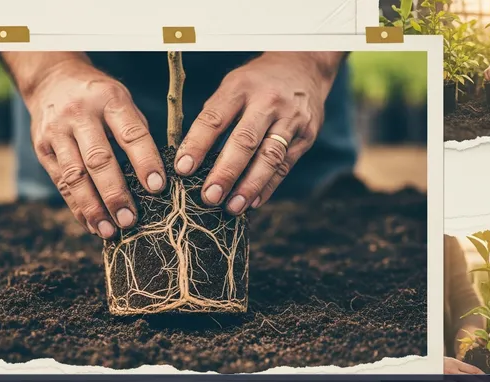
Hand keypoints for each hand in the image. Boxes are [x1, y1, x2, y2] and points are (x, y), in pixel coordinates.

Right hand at [26, 59, 164, 237]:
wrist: (52, 80)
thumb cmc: (99, 98)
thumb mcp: (121, 101)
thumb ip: (136, 133)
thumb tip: (154, 179)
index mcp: (109, 100)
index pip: (130, 134)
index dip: (145, 161)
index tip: (158, 187)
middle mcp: (80, 115)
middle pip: (98, 159)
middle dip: (115, 193)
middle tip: (130, 220)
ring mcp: (57, 132)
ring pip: (75, 176)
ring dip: (93, 208)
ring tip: (110, 231)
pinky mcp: (42, 149)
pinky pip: (61, 183)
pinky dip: (78, 207)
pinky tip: (93, 225)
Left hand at [174, 52, 341, 213]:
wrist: (304, 66)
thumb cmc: (257, 83)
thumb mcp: (233, 86)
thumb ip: (215, 116)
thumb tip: (190, 156)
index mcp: (240, 87)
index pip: (215, 118)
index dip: (197, 144)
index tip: (182, 168)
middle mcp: (267, 101)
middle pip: (244, 140)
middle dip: (225, 172)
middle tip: (209, 196)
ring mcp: (291, 118)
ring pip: (269, 157)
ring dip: (249, 185)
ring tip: (232, 207)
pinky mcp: (307, 134)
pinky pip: (286, 165)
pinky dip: (268, 186)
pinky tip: (253, 202)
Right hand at [431, 357, 489, 381]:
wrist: (418, 368)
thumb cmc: (435, 364)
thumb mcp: (448, 361)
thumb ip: (460, 366)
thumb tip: (475, 374)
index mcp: (454, 363)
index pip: (473, 370)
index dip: (484, 376)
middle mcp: (451, 372)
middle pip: (471, 380)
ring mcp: (445, 381)